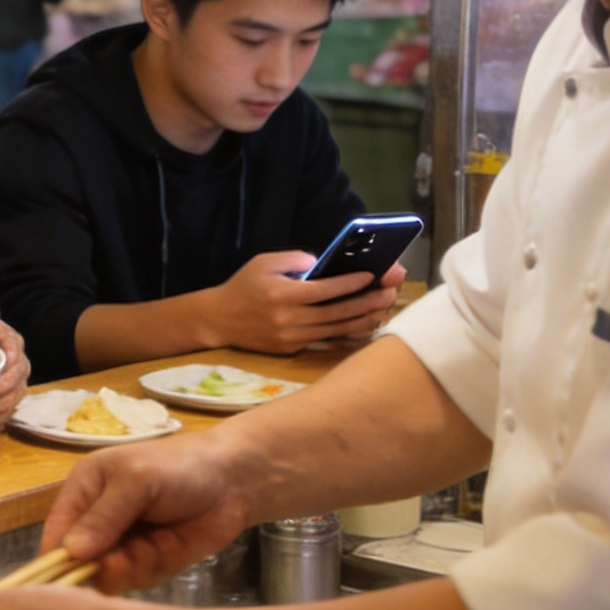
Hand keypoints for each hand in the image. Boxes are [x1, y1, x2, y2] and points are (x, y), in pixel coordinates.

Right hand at [36, 434, 254, 593]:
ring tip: (143, 555)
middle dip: (92, 570)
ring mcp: (123, 547)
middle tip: (115, 566)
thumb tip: (70, 553)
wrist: (234, 482)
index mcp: (83, 492)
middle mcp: (97, 523)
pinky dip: (143, 575)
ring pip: (105, 576)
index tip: (64, 581)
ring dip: (121, 573)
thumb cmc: (179, 468)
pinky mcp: (148, 565)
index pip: (56, 534)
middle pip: (77, 563)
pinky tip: (159, 556)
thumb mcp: (136, 481)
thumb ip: (104, 516)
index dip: (56, 559)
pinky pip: (134, 581)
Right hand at [205, 253, 398, 353]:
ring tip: (383, 309)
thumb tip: (322, 263)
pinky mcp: (293, 350)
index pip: (325, 290)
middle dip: (367, 302)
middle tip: (390, 293)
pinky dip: (348, 336)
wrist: (219, 320)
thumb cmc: (243, 286)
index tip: (372, 276)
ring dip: (364, 320)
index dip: (350, 283)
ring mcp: (292, 338)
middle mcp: (289, 319)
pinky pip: (327, 342)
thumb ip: (294, 259)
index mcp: (282, 295)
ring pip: (337, 330)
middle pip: (337, 313)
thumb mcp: (263, 263)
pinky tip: (364, 327)